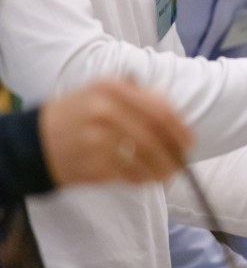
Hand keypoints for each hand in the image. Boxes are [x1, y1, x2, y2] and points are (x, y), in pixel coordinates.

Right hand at [39, 79, 193, 186]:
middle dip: (174, 152)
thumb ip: (139, 100)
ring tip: (168, 175)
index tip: (190, 141)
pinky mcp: (92, 164)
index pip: (159, 108)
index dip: (179, 128)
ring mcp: (98, 138)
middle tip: (182, 163)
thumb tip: (178, 122)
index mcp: (112, 88)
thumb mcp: (103, 93)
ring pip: (144, 156)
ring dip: (162, 169)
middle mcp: (106, 109)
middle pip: (155, 134)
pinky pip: (128, 174)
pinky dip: (142, 179)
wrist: (35, 140)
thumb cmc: (77, 115)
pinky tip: (146, 180)